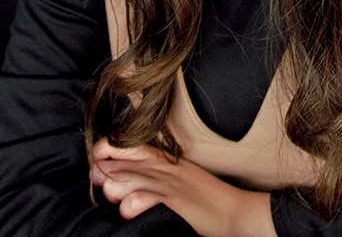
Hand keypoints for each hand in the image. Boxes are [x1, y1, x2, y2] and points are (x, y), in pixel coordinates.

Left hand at [90, 138, 275, 236]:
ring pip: (126, 179)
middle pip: (120, 161)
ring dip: (116, 190)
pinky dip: (131, 206)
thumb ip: (152, 172)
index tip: (97, 161)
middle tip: (103, 185)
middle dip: (104, 173)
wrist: (231, 210)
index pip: (126, 144)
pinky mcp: (173, 200)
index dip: (106, 149)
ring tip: (118, 200)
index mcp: (162, 158)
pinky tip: (129, 211)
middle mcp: (162, 167)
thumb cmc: (202, 196)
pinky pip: (143, 198)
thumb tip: (122, 176)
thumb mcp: (176, 176)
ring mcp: (167, 182)